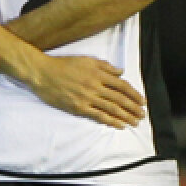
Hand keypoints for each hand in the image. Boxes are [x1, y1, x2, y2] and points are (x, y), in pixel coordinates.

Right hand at [27, 56, 145, 128]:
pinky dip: (111, 121)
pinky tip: (120, 125)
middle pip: (120, 99)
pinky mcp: (79, 108)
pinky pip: (99, 116)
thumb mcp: (86, 60)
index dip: (134, 94)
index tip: (142, 101)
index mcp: (98, 73)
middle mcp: (95, 86)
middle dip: (133, 108)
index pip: (122, 85)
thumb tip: (121, 72)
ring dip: (126, 116)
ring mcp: (87, 98)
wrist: (43, 73)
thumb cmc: (63, 65)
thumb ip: (105, 66)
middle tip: (143, 115)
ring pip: (112, 109)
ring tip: (135, 122)